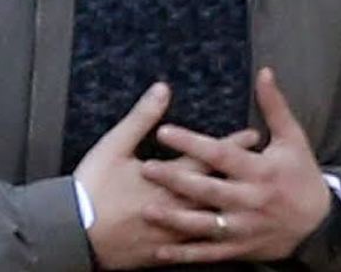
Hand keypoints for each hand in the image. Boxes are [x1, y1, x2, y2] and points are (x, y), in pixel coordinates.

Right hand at [73, 83, 260, 269]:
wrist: (76, 230)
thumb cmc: (93, 185)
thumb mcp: (114, 145)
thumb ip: (141, 117)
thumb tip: (162, 89)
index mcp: (167, 177)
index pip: (208, 157)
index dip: (232, 145)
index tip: (253, 136)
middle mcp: (177, 204)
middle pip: (217, 189)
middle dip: (241, 177)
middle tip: (264, 169)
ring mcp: (172, 231)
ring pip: (209, 222)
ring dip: (230, 210)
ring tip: (248, 202)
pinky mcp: (162, 251)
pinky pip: (192, 249)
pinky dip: (208, 243)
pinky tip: (220, 240)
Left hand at [141, 68, 333, 263]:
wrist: (321, 224)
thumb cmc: (302, 175)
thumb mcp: (293, 139)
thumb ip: (274, 106)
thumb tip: (265, 71)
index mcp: (261, 171)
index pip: (220, 155)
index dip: (192, 143)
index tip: (163, 130)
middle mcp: (251, 201)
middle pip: (208, 190)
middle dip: (176, 179)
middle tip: (145, 169)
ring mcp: (245, 228)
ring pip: (206, 224)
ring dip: (176, 219)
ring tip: (148, 210)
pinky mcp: (241, 249)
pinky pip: (210, 253)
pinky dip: (186, 254)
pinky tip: (161, 252)